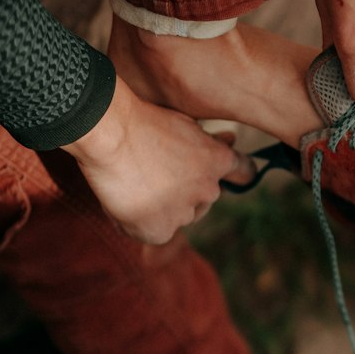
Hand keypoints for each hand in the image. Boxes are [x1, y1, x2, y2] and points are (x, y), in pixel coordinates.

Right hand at [63, 77, 251, 244]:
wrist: (110, 134)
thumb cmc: (142, 121)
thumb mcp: (184, 124)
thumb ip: (208, 140)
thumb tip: (230, 139)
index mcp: (218, 160)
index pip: (244, 171)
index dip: (235, 172)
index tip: (227, 172)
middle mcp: (208, 190)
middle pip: (203, 200)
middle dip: (185, 192)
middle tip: (155, 175)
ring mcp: (185, 213)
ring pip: (176, 217)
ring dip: (160, 209)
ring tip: (133, 184)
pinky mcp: (160, 231)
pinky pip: (151, 232)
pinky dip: (136, 223)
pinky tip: (121, 202)